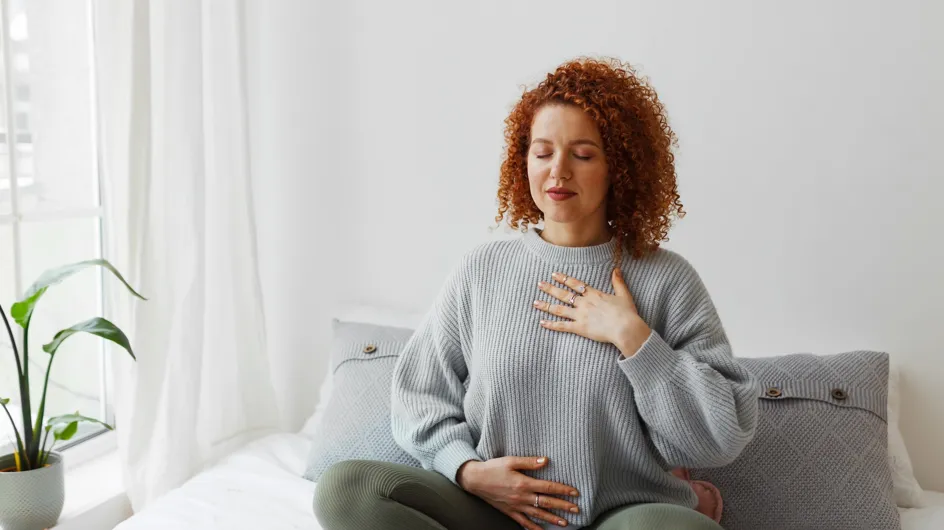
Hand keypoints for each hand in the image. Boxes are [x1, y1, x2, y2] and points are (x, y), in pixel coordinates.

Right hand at [457, 456, 579, 528]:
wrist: (475, 480)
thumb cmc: (493, 468)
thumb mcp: (511, 461)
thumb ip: (529, 462)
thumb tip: (546, 461)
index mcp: (523, 483)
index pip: (548, 487)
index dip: (563, 490)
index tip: (575, 493)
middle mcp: (522, 497)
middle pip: (546, 502)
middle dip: (563, 506)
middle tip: (576, 510)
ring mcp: (516, 506)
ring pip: (538, 514)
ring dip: (552, 519)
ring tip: (565, 523)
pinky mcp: (510, 512)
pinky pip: (524, 522)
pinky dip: (534, 528)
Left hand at [533, 269, 650, 356]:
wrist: (625, 328)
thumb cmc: (627, 313)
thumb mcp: (624, 294)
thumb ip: (618, 282)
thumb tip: (616, 269)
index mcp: (594, 294)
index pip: (575, 284)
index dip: (564, 279)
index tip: (554, 274)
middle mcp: (584, 303)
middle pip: (564, 294)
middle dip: (550, 289)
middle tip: (539, 284)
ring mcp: (581, 315)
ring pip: (559, 309)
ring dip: (546, 305)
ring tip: (535, 302)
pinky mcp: (580, 328)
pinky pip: (562, 326)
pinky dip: (551, 324)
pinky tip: (542, 322)